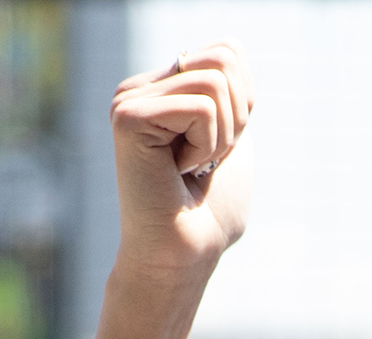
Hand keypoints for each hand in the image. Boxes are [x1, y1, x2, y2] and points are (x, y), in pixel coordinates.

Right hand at [110, 43, 253, 275]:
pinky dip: (207, 147)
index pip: (228, 51)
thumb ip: (230, 91)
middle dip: (236, 117)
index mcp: (162, 88)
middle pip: (224, 58)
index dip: (244, 100)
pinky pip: (201, 109)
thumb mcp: (231, 137)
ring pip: (215, 82)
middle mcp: (138, 87)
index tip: (219, 147)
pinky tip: (178, 173)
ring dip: (221, 137)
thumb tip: (230, 49)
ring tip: (190, 168)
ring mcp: (128, 99)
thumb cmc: (208, 212)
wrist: (182, 257)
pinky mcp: (127, 116)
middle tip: (206, 160)